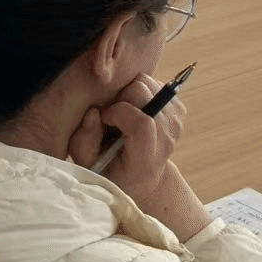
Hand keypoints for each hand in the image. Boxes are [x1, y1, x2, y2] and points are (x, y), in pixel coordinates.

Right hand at [68, 73, 212, 240]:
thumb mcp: (88, 165)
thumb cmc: (110, 172)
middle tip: (112, 117)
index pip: (143, 124)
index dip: (119, 112)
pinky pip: (154, 84)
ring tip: (123, 116)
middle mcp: (165, 140)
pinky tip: (134, 110)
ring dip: (129, 94)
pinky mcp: (177, 110)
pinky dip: (140, 92)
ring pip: (148, 84)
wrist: (142, 177)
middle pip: (146, 95)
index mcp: (145, 160)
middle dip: (121, 99)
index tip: (104, 118)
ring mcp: (175, 123)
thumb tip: (94, 112)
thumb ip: (84, 141)